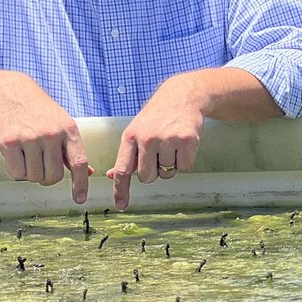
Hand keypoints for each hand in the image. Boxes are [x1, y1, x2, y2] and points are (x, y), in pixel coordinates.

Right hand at [0, 75, 91, 204]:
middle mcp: (52, 134)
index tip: (79, 199)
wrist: (10, 94)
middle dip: (47, 178)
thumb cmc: (40, 112)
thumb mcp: (63, 124)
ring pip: (34, 177)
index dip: (80, 184)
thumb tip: (88, 172)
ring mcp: (30, 138)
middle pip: (53, 176)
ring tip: (28, 156)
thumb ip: (72, 149)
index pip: (79, 163)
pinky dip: (16, 170)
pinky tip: (16, 155)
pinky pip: (16, 172)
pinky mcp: (9, 142)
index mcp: (69, 130)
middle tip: (41, 167)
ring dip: (30, 174)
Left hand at [107, 76, 206, 210]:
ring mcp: (169, 139)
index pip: (123, 169)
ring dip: (170, 165)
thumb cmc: (156, 117)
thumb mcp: (136, 131)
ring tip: (172, 144)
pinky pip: (184, 167)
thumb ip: (127, 155)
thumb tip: (113, 176)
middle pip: (147, 177)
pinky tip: (183, 144)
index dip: (121, 190)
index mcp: (131, 137)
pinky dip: (185, 161)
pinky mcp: (188, 140)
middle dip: (153, 171)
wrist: (183, 95)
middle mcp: (148, 138)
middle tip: (158, 154)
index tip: (121, 206)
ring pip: (167, 173)